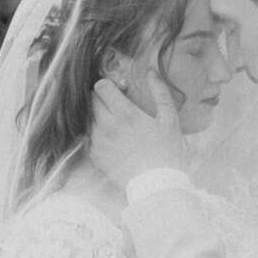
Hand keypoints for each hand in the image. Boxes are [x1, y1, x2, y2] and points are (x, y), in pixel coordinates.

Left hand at [90, 72, 186, 186]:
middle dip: (101, 98)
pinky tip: (110, 139)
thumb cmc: (167, 152)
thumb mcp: (170, 120)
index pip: (101, 86)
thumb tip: (152, 72)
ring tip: (113, 123)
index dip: (108, 85)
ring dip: (97, 116)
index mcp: (125, 113)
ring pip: (88, 118)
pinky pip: (88, 137)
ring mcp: (99, 141)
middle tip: (115, 105)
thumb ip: (160, 93)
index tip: (117, 90)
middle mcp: (107, 125)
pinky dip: (95, 134)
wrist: (156, 185)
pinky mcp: (95, 155)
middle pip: (91, 100)